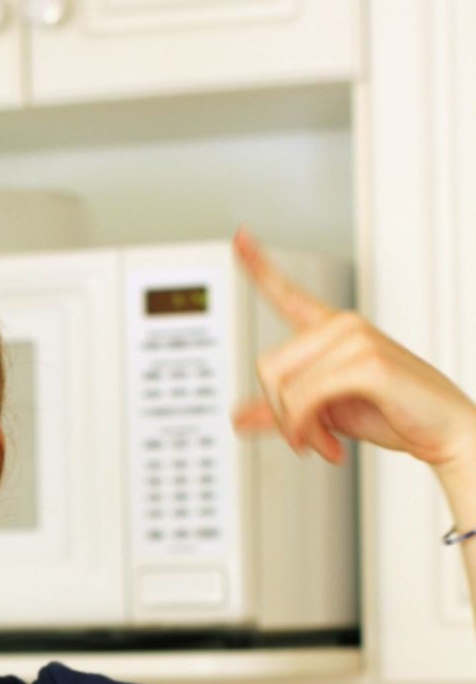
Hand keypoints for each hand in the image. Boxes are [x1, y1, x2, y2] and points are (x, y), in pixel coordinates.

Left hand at [231, 227, 475, 475]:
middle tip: (306, 440)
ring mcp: (355, 339)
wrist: (444, 431)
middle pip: (268, 367)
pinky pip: (305, 398)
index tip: (239, 237)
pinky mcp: (367, 362)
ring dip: (297, 428)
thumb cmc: (393, 413)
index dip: (258, 265)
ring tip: (323, 443)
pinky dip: (308, 430)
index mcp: (331, 329)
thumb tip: (238, 418)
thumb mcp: (326, 413)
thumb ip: (283, 411)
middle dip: (281, 414)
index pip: (287, 292)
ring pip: (283, 387)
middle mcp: (341, 327)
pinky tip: (331, 445)